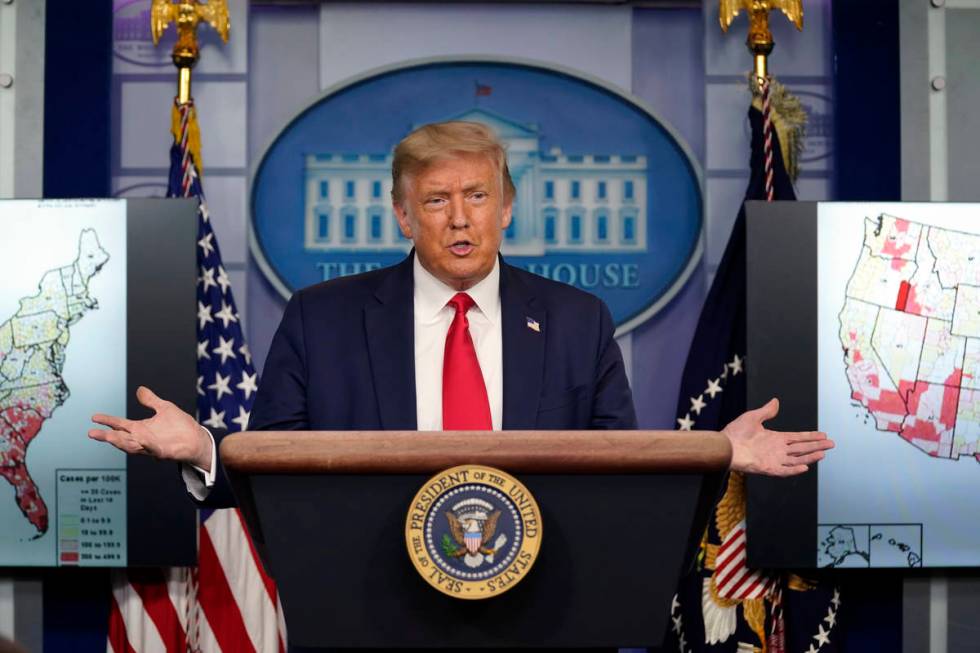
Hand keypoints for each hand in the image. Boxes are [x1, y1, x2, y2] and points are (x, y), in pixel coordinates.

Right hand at [88, 386, 211, 470]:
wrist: (197, 439)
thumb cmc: (181, 426)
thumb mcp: (164, 408)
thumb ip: (151, 401)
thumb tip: (139, 389)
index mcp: (141, 429)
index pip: (121, 425)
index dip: (108, 421)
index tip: (94, 417)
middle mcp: (143, 439)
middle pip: (121, 438)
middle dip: (107, 436)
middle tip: (92, 433)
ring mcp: (152, 447)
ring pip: (132, 446)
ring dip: (120, 442)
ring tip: (108, 437)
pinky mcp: (163, 452)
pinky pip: (152, 448)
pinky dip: (146, 443)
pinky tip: (141, 437)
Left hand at [722, 398, 833, 476]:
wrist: (724, 445)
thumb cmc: (735, 432)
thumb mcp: (753, 418)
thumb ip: (766, 411)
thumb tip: (776, 401)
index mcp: (775, 438)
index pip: (797, 438)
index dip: (811, 436)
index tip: (823, 435)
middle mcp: (777, 449)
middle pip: (801, 448)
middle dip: (816, 446)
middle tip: (831, 444)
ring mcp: (773, 459)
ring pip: (796, 459)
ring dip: (809, 457)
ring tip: (823, 453)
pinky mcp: (767, 468)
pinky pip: (784, 470)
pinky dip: (794, 469)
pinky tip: (806, 466)